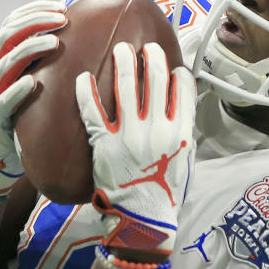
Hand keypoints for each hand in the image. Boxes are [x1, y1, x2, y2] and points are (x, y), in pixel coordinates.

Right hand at [0, 0, 66, 195]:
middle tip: (62, 19)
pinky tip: (33, 83)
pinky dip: (16, 90)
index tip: (62, 7)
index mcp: (2, 60)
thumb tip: (85, 36)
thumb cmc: (27, 112)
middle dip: (34, 22)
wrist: (3, 152)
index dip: (34, 11)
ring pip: (4, 64)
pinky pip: (2, 102)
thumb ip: (48, 61)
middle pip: (7, 35)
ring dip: (30, 49)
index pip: (12, 23)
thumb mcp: (35, 81)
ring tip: (54, 43)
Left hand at [76, 42, 196, 255]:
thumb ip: (181, 132)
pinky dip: (86, 92)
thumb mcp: (184, 161)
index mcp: (180, 132)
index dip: (177, 73)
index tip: (172, 66)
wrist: (142, 220)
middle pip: (156, 80)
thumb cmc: (165, 192)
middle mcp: (157, 129)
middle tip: (145, 47)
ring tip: (120, 49)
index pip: (183, 89)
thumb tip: (179, 107)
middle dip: (151, 57)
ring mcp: (130, 134)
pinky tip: (83, 78)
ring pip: (126, 87)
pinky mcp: (105, 143)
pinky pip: (93, 111)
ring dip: (123, 62)